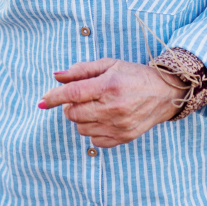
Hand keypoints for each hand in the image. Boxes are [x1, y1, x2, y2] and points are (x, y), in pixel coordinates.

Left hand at [38, 57, 184, 147]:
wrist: (165, 93)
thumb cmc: (134, 75)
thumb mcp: (109, 64)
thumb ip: (81, 70)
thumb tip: (57, 77)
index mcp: (108, 86)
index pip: (73, 94)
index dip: (53, 97)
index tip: (41, 101)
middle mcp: (113, 108)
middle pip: (73, 114)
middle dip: (69, 105)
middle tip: (79, 97)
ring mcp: (119, 125)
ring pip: (81, 128)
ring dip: (81, 118)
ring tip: (93, 106)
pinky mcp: (124, 138)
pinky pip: (95, 141)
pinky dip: (93, 130)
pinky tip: (102, 118)